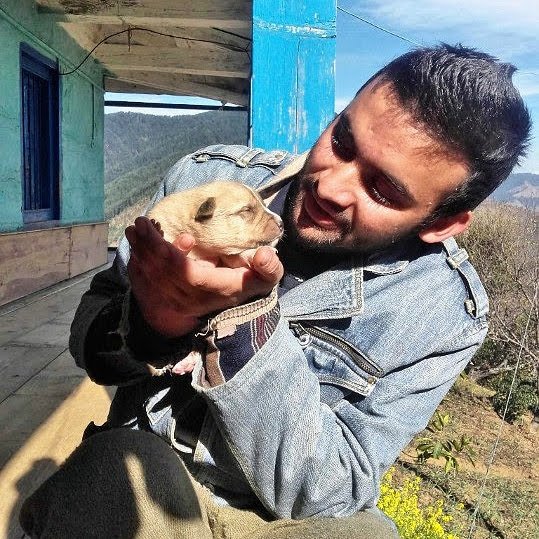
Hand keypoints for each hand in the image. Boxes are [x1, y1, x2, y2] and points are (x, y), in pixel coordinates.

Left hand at [125, 216, 282, 337]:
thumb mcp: (265, 277)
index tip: (159, 234)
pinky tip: (135, 247)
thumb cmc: (250, 282)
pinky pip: (149, 285)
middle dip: (149, 248)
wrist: (234, 303)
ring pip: (153, 279)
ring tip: (134, 229)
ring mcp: (179, 302)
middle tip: (141, 223)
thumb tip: (264, 254)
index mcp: (216, 288)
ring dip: (140, 253)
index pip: (189, 275)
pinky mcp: (169, 301)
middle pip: (165, 275)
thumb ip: (270, 267)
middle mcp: (194, 298)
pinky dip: (139, 265)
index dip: (172, 257)